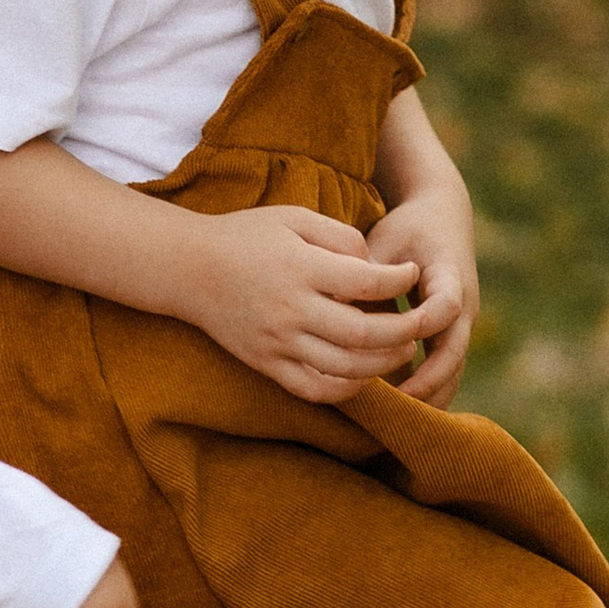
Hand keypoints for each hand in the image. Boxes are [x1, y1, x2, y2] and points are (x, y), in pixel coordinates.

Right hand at [176, 204, 423, 403]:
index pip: (366, 282)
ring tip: (401, 350)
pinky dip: (346, 389)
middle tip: (420, 323)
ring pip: (344, 367)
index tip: (412, 272)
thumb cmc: (246, 236)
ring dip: (383, 363)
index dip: (399, 279)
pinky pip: (313, 388)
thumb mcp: (294, 218)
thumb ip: (341, 236)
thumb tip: (377, 266)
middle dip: (403, 331)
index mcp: (300, 267)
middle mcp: (290, 309)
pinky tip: (364, 376)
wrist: (188, 269)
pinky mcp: (266, 364)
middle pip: (363, 334)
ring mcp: (277, 342)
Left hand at [362, 179, 478, 404]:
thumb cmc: (406, 229)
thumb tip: (333, 301)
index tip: (398, 345)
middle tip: (397, 407)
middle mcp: (463, 305)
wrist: (442, 217)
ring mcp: (461, 325)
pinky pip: (443, 371)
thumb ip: (366, 271)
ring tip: (397, 423)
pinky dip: (427, 392)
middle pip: (455, 352)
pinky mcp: (451, 336)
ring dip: (429, 396)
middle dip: (429, 381)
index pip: (446, 306)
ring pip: (452, 370)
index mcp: (450, 275)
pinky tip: (400, 414)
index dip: (425, 325)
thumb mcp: (386, 241)